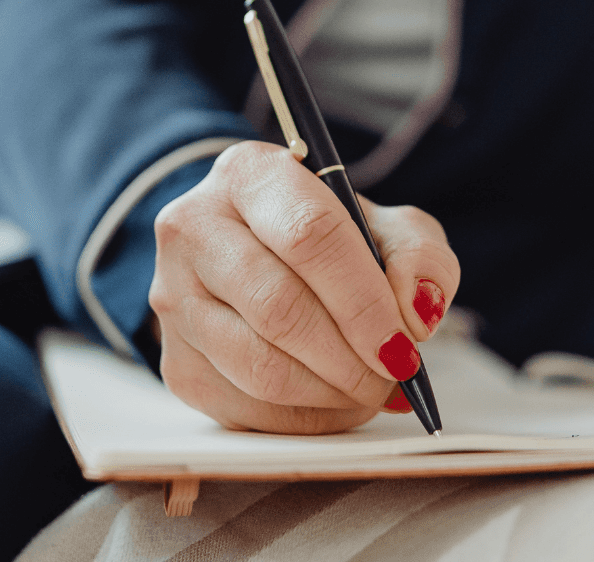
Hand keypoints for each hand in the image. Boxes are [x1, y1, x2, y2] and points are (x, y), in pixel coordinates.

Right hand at [148, 141, 459, 432]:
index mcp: (249, 175)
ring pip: (258, 366)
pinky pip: (244, 409)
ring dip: (330, 393)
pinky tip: (336, 401)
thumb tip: (416, 314)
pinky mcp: (175, 361)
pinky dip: (304, 419)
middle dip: (350, 356)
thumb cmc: (331, 241)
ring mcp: (174, 298)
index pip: (308, 235)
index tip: (404, 345)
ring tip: (371, 390)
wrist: (260, 257)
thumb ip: (419, 257)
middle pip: (279, 306)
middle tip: (394, 377)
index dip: (363, 300)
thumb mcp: (388, 227)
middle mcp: (194, 228)